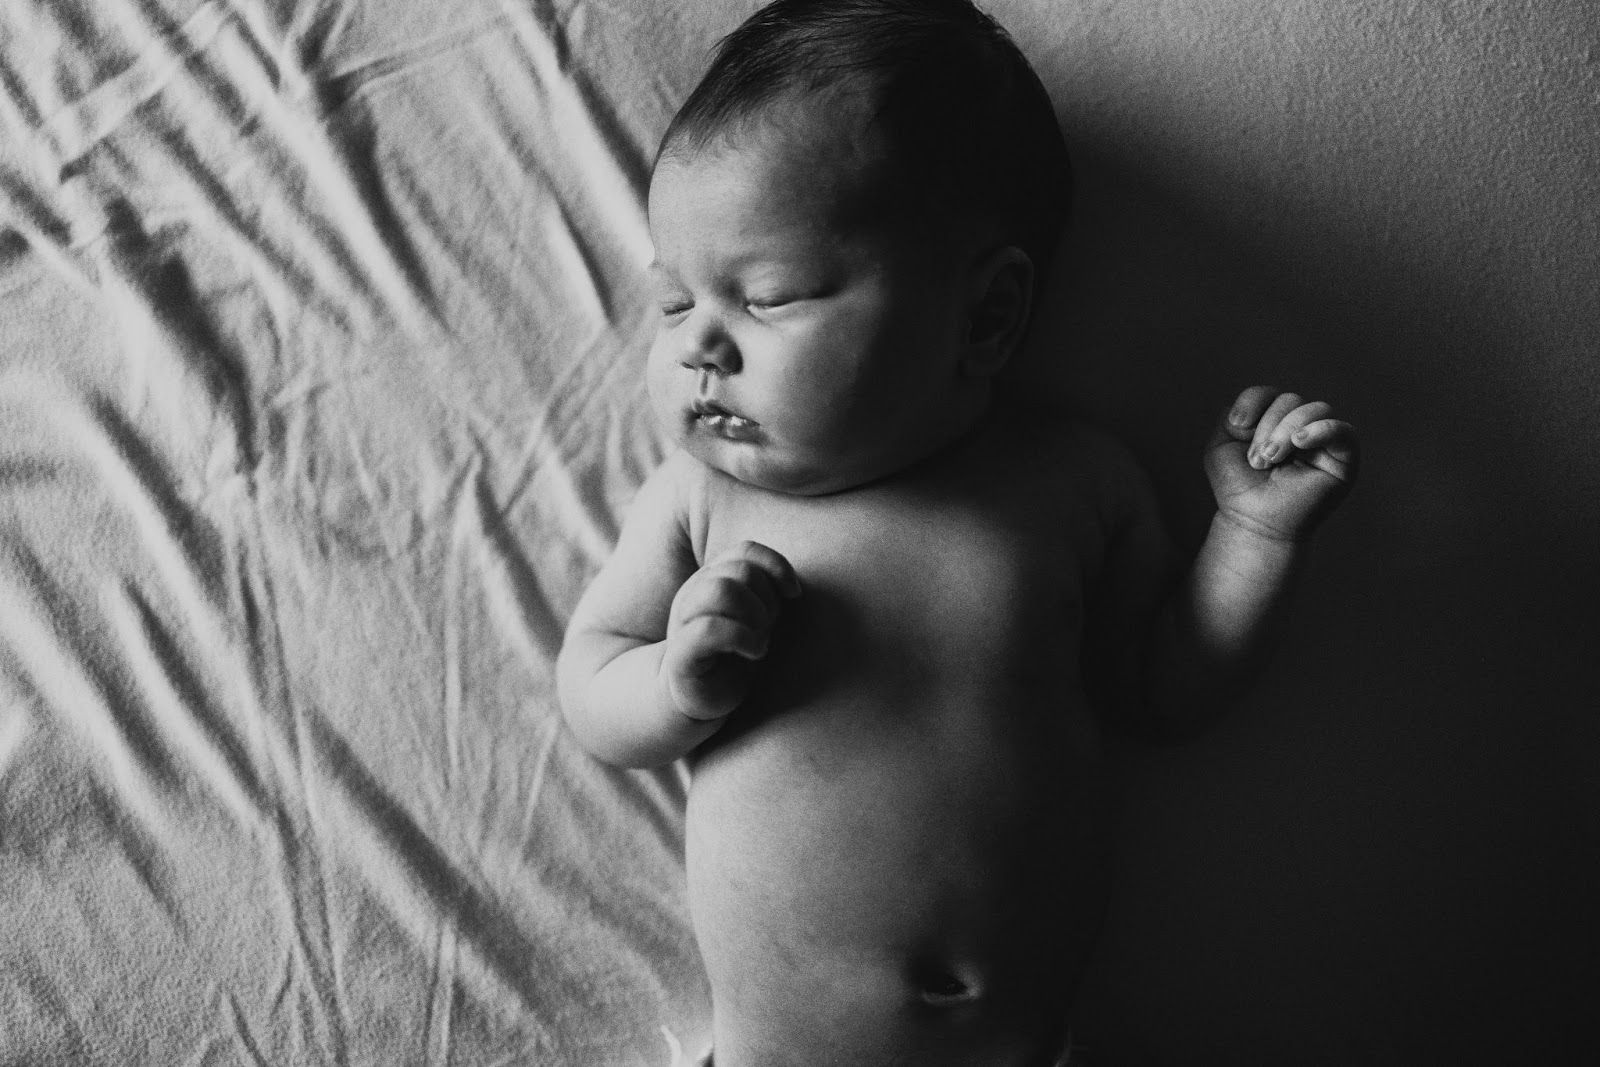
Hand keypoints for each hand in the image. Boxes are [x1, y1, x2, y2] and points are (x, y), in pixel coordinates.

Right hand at [661, 540, 800, 720]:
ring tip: (760, 641)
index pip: (745, 551)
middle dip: (767, 600)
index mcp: (710, 580)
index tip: (793, 594)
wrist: (695, 700)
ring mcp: (682, 623)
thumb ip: (765, 592)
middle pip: (740, 571)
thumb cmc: (732, 657)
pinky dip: (742, 638)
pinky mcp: (680, 656)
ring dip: (754, 616)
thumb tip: (792, 586)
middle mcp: (693, 594)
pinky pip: (709, 630)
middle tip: (768, 628)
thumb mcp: (754, 617)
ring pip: (722, 590)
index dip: (775, 567)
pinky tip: (753, 652)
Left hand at [1205, 385, 1359, 541]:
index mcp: (1274, 421)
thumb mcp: (1221, 446)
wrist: (1254, 522)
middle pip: (1290, 400)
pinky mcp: (1343, 458)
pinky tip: (1300, 441)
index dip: (1253, 401)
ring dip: (1285, 432)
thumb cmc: (1239, 488)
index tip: (1237, 424)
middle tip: (1257, 461)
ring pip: (1314, 409)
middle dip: (1267, 428)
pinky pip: (1343, 432)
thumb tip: (1259, 404)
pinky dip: (1321, 430)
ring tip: (1271, 460)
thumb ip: (1234, 415)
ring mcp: (1323, 440)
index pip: (1269, 393)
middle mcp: (1301, 426)